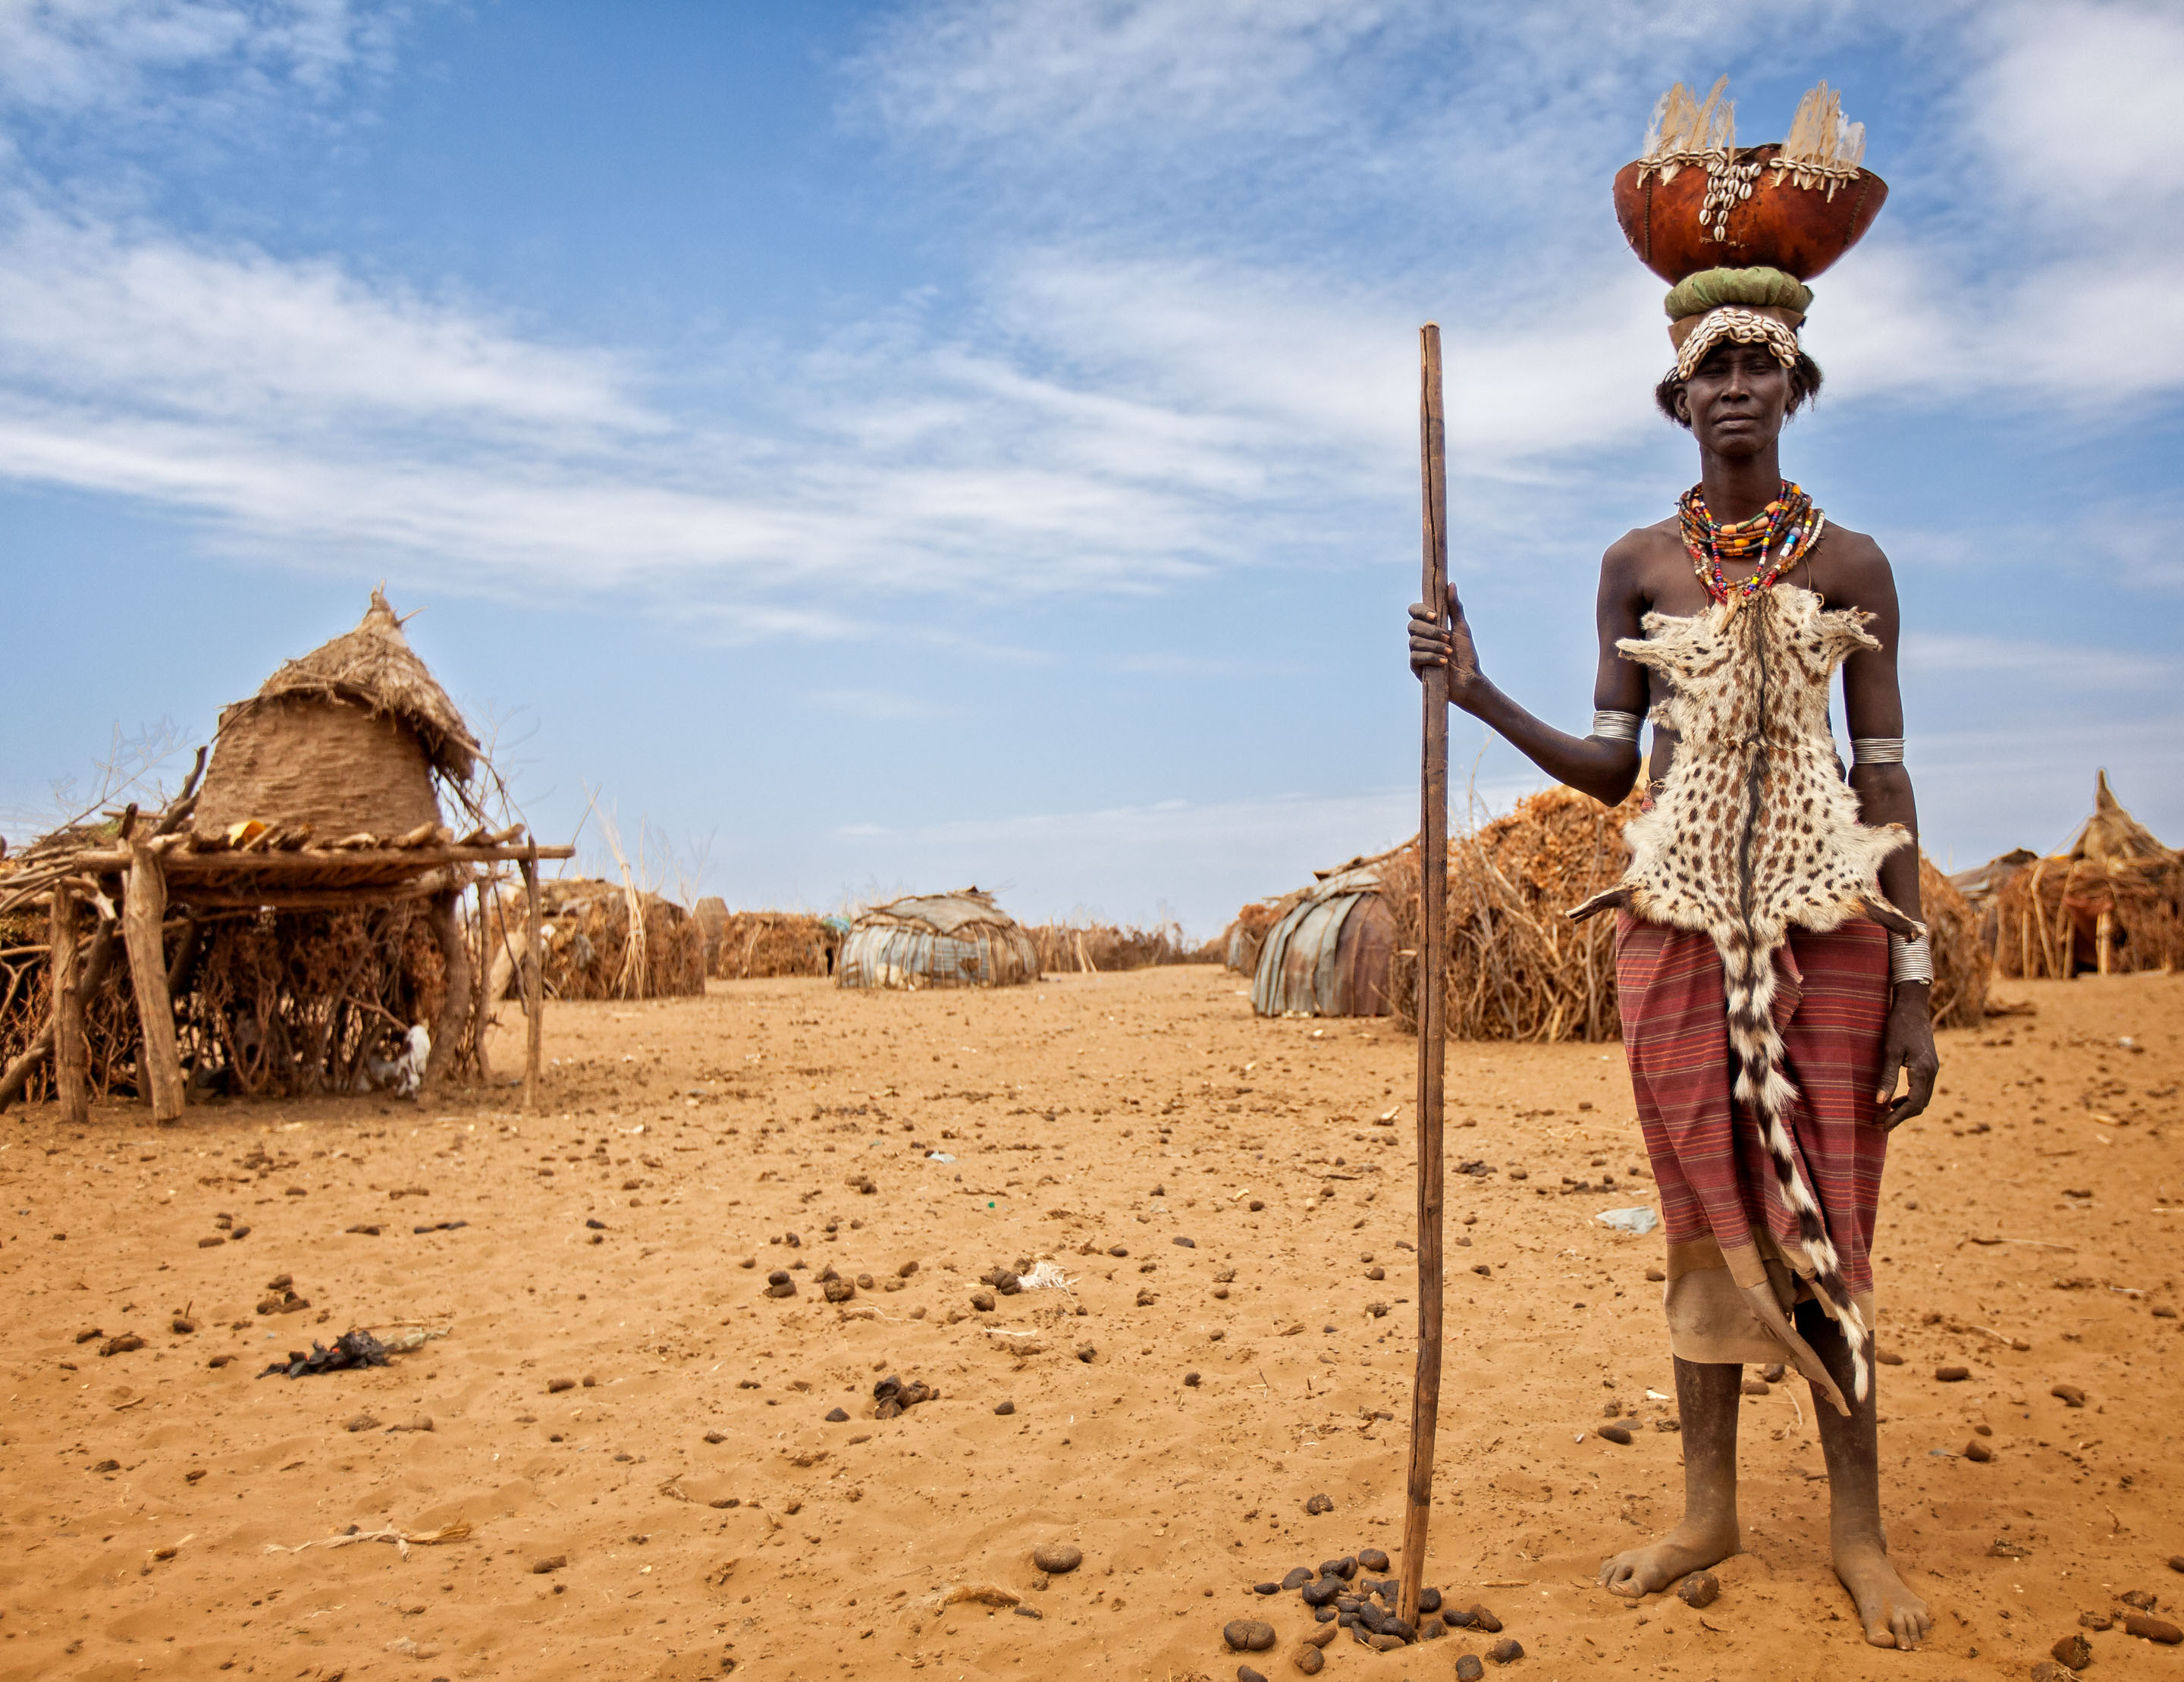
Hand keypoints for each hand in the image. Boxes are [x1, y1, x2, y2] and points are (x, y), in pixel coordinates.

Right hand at [1408, 582, 1483, 701]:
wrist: (1469, 679)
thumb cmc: (1466, 655)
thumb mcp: (1462, 628)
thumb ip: (1455, 608)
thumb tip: (1451, 584)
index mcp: (1429, 626)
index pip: (1414, 611)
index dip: (1420, 610)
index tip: (1435, 615)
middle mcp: (1420, 637)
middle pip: (1412, 625)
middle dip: (1431, 630)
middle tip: (1447, 637)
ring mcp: (1416, 652)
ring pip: (1414, 641)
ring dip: (1434, 645)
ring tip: (1449, 651)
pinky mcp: (1416, 667)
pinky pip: (1416, 657)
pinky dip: (1431, 657)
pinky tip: (1444, 662)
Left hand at [1871, 984, 1937, 1130]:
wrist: (1913, 1007)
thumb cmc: (1898, 1026)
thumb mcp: (1890, 1051)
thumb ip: (1887, 1077)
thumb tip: (1880, 1102)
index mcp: (1923, 1071)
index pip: (1913, 1105)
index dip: (1897, 1118)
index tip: (1882, 1125)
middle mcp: (1932, 1073)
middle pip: (1919, 1105)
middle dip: (1900, 1116)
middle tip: (1878, 1122)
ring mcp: (1933, 1069)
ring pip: (1922, 1098)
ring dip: (1905, 1109)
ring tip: (1884, 1114)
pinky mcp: (1929, 1065)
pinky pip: (1922, 1089)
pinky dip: (1909, 1098)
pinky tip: (1894, 1099)